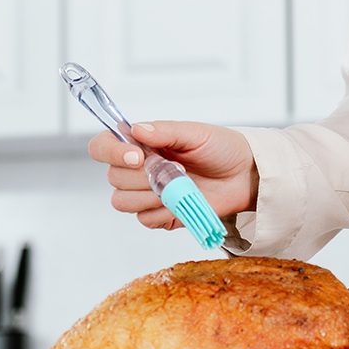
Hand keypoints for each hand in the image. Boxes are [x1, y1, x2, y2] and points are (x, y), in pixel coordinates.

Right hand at [87, 121, 257, 231]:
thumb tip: (136, 129)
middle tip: (174, 169)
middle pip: (113, 178)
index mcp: (143, 144)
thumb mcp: (196, 134)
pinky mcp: (159, 215)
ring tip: (180, 185)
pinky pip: (145, 219)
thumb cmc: (222, 149)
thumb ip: (165, 131)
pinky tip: (181, 201)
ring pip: (123, 201)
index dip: (112, 152)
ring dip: (150, 195)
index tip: (136, 156)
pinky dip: (163, 212)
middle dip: (142, 176)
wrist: (244, 176)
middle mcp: (139, 168)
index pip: (103, 146)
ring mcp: (147, 193)